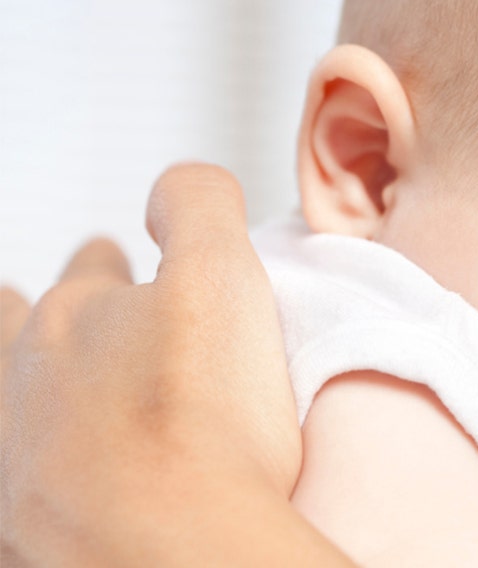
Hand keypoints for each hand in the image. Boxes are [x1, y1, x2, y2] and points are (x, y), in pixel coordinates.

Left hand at [1, 164, 345, 565]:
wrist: (171, 551)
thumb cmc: (201, 419)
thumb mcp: (218, 273)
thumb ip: (196, 205)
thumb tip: (173, 186)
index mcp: (75, 319)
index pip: (90, 271)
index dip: (106, 257)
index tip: (110, 251)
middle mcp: (27, 386)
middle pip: (20, 332)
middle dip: (31, 311)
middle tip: (25, 300)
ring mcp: (17, 464)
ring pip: (9, 411)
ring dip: (24, 392)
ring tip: (30, 392)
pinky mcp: (24, 533)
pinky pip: (15, 494)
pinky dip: (26, 474)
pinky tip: (40, 482)